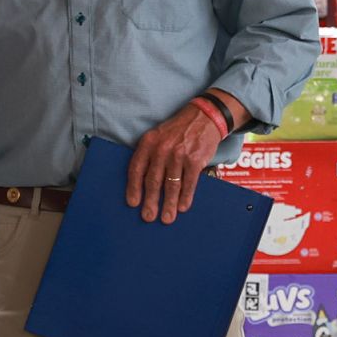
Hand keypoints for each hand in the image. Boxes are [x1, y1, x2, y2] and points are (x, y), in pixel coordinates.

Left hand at [126, 103, 220, 223]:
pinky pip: (188, 183)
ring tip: (167, 218)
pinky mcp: (195, 160)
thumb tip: (142, 183)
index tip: (133, 203)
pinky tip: (182, 207)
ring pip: (171, 185)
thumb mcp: (158, 136)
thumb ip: (149, 155)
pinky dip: (185, 197)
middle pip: (153, 180)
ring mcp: (179, 154)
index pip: (136, 168)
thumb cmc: (177, 131)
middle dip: (150, 201)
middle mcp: (162, 148)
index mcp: (148, 142)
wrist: (203, 117)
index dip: (133, 188)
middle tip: (148, 217)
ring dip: (169, 204)